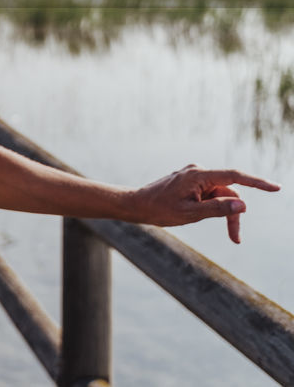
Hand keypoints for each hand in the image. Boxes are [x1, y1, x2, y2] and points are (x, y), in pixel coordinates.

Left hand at [131, 164, 280, 243]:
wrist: (136, 205)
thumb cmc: (160, 209)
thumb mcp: (191, 213)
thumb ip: (218, 209)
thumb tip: (243, 205)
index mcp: (198, 175)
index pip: (235, 176)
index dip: (257, 182)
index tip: (275, 188)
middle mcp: (198, 172)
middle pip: (229, 193)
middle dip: (234, 214)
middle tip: (235, 239)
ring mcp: (194, 177)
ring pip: (221, 196)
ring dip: (224, 214)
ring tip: (226, 236)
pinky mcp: (191, 183)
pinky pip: (211, 196)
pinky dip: (214, 209)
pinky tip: (199, 217)